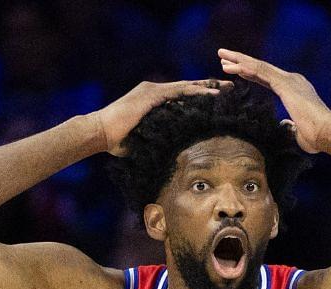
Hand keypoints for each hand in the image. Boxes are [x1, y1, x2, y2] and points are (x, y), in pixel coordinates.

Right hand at [92, 79, 232, 155]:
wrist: (99, 133)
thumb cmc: (116, 141)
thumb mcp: (143, 140)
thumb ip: (157, 141)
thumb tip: (171, 158)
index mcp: (152, 99)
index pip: (181, 95)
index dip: (200, 95)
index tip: (218, 98)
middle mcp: (153, 91)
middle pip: (188, 87)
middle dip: (209, 87)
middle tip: (230, 87)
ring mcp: (152, 91)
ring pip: (187, 87)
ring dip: (208, 87)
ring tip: (228, 88)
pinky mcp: (151, 95)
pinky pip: (179, 92)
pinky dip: (197, 92)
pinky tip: (213, 94)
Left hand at [217, 48, 330, 152]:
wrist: (327, 133)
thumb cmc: (316, 137)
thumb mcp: (298, 131)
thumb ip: (290, 125)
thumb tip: (285, 125)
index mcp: (294, 89)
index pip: (267, 78)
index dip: (250, 73)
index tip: (234, 70)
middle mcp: (292, 80)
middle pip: (260, 68)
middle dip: (241, 60)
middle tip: (223, 56)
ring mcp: (289, 80)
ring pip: (258, 66)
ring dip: (238, 60)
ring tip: (221, 55)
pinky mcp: (285, 84)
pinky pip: (261, 73)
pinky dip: (245, 68)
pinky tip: (232, 66)